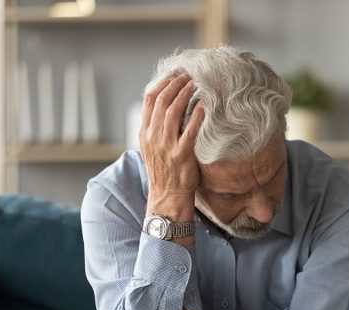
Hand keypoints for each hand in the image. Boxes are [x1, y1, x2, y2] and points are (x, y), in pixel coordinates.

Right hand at [140, 73, 204, 203]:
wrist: (167, 195)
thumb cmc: (164, 171)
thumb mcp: (152, 148)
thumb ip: (155, 129)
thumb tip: (164, 108)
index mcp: (144, 132)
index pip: (149, 100)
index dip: (162, 84)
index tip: (174, 75)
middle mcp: (153, 137)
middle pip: (161, 102)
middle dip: (175, 85)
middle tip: (187, 76)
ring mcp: (166, 145)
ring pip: (173, 112)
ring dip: (184, 95)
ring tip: (195, 84)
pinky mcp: (181, 154)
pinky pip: (189, 130)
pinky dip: (196, 116)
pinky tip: (203, 105)